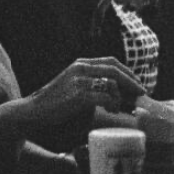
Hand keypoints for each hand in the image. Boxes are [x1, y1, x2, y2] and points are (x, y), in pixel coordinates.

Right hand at [21, 56, 138, 128]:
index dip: (127, 72)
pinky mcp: (79, 95)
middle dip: (131, 82)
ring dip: (122, 97)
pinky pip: (105, 97)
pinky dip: (113, 104)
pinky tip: (113, 111)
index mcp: (80, 64)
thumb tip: (115, 95)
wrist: (33, 111)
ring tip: (121, 108)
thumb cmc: (54, 103)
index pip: (111, 62)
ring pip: (112, 83)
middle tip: (141, 94)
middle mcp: (81, 68)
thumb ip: (90, 85)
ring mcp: (79, 80)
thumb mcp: (73, 87)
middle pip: (115, 70)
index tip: (137, 83)